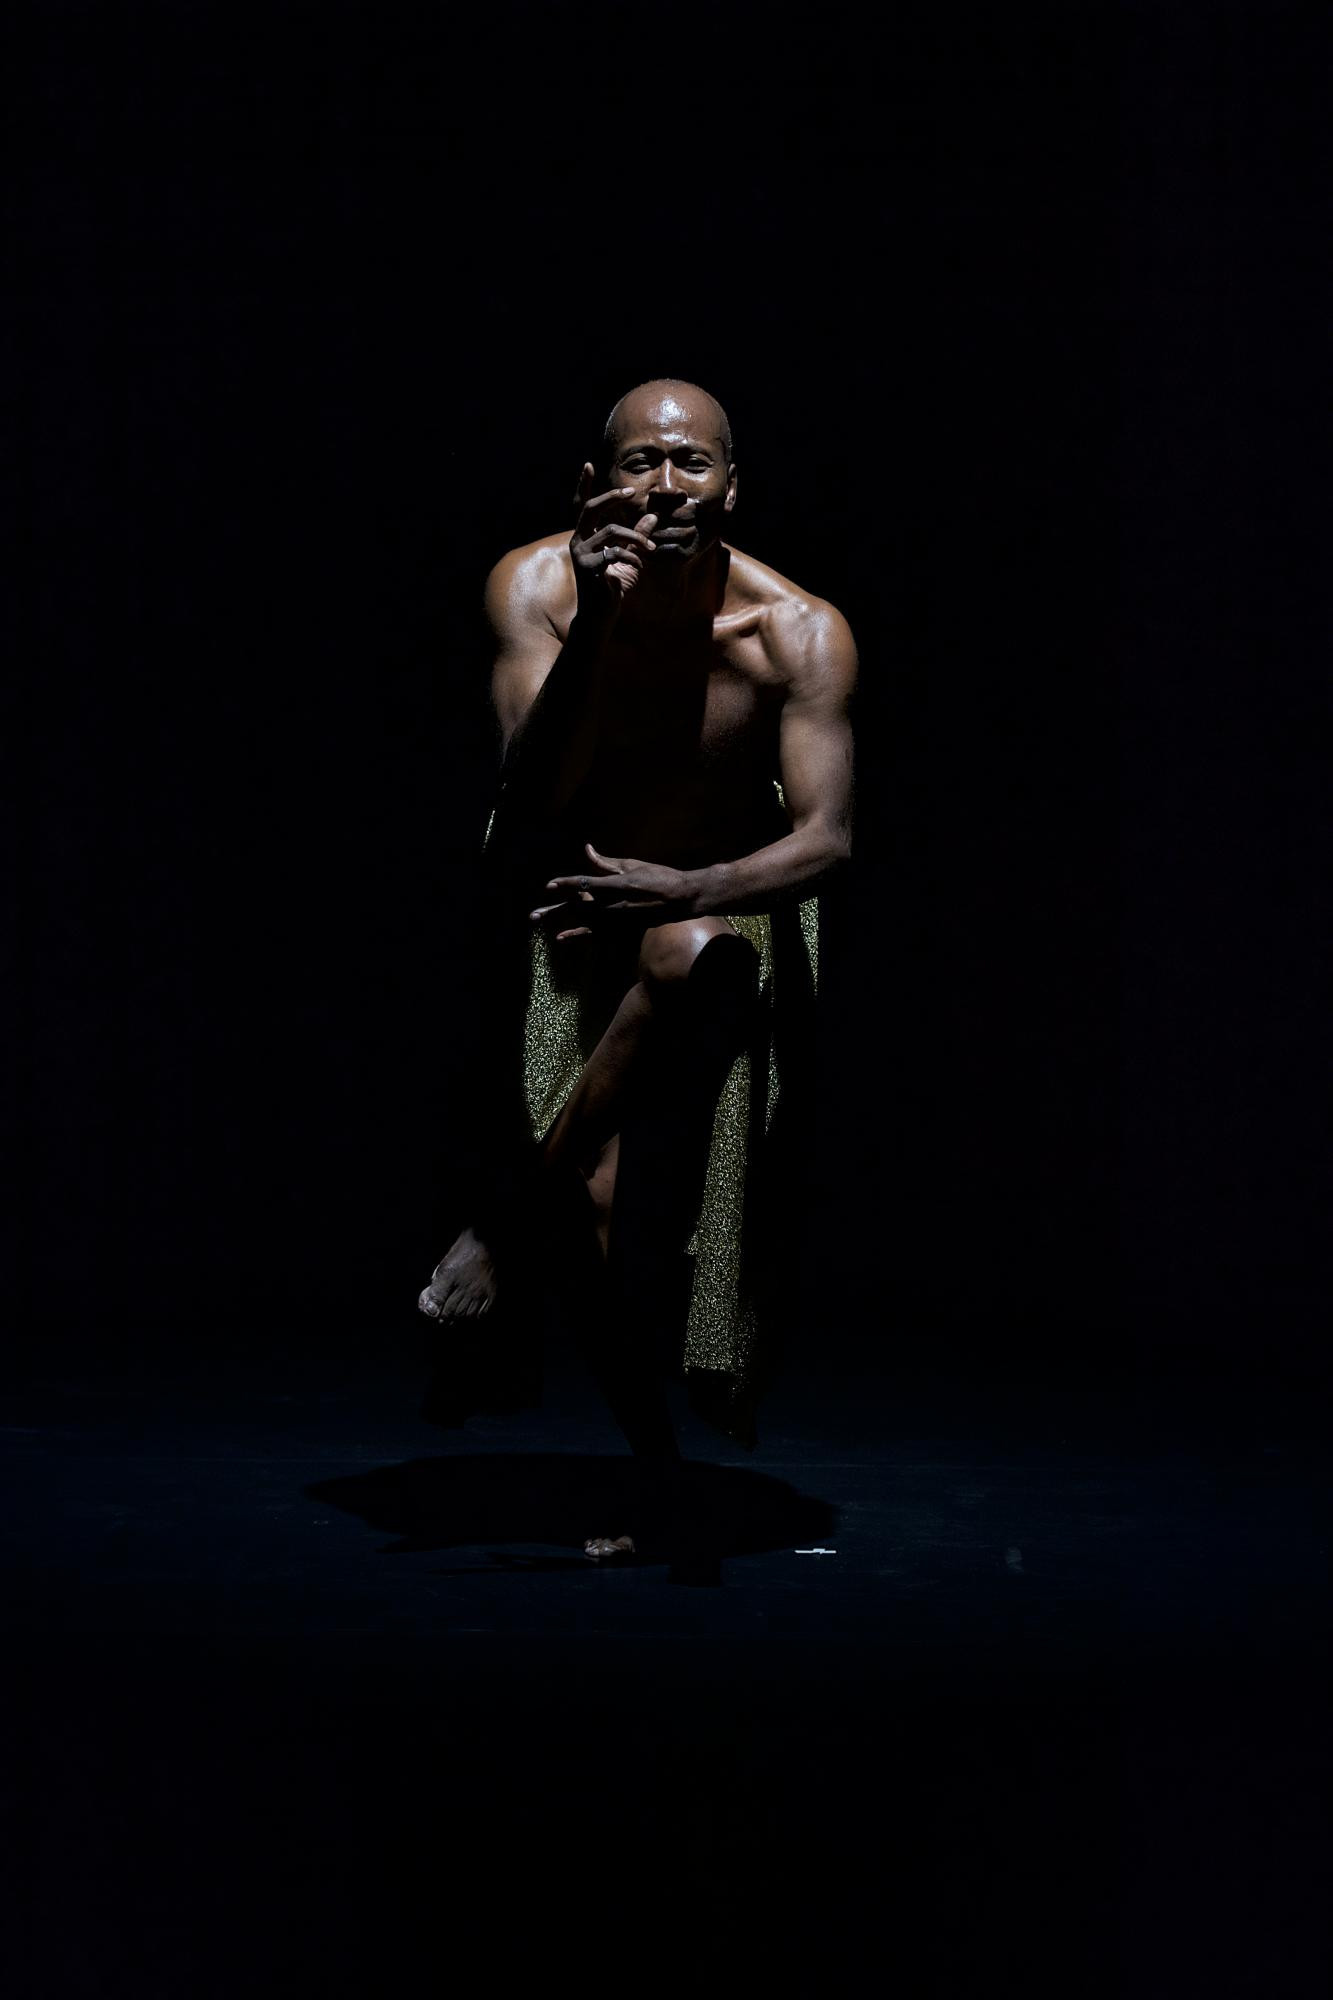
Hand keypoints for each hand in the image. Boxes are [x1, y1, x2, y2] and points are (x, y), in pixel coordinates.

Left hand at [529, 842, 696, 938]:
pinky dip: (576, 935)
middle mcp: (613, 905)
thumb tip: (586, 849)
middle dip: (554, 910)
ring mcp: (617, 920)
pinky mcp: (622, 929)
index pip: (584, 884)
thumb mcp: (631, 865)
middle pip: (577, 907)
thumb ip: (606, 861)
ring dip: (560, 922)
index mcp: (616, 884)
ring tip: (539, 922)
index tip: (549, 886)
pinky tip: (560, 938)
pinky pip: (595, 934)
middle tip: (533, 915)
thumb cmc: (659, 876)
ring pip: (582, 922)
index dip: (565, 884)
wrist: (681, 899)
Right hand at [570, 465, 657, 612]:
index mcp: (586, 537)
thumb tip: (653, 516)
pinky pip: (614, 553)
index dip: (584, 486)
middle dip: (612, 497)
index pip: (583, 507)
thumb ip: (639, 537)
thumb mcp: (630, 558)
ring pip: (610, 531)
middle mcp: (579, 542)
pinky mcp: (587, 567)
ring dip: (634, 538)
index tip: (588, 466)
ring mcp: (580, 554)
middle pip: (591, 509)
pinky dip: (631, 557)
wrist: (601, 615)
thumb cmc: (613, 586)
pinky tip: (639, 565)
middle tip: (631, 492)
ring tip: (649, 550)